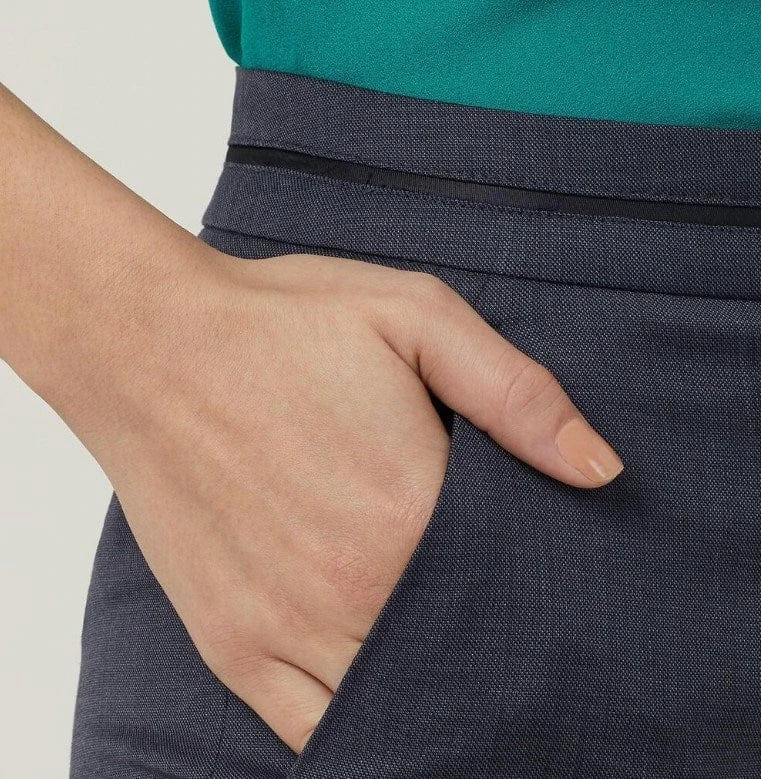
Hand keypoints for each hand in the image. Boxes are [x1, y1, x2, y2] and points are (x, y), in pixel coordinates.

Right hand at [49, 247, 622, 753]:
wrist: (149, 345)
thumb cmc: (280, 324)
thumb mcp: (414, 315)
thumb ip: (516, 395)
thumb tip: (599, 470)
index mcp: (410, 512)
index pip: (517, 589)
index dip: (542, 588)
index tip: (545, 578)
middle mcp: (354, 589)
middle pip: (463, 655)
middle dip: (493, 642)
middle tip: (497, 612)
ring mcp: (287, 629)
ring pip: (395, 705)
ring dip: (433, 688)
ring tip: (447, 650)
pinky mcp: (233, 645)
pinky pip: (315, 731)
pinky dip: (360, 727)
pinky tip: (381, 696)